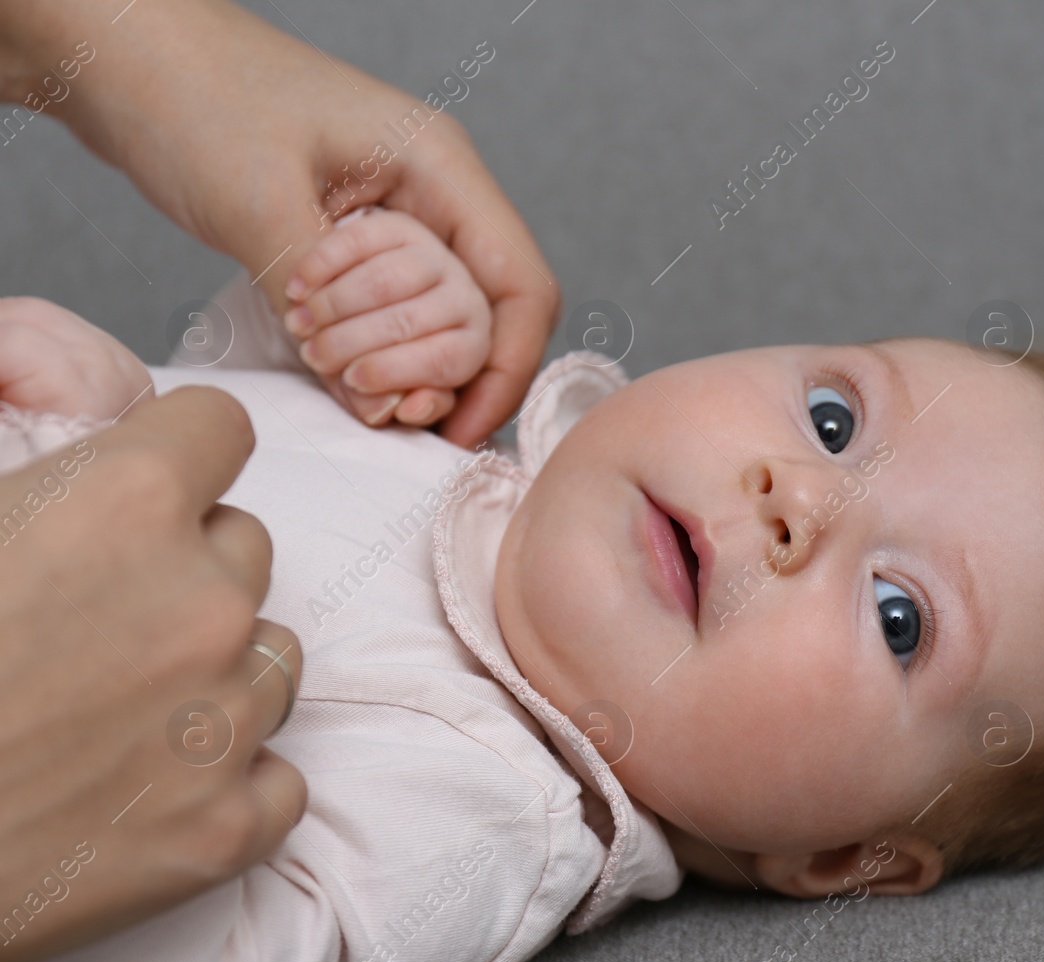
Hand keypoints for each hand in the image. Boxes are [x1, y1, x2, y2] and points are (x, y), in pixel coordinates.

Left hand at [0, 0, 559, 448]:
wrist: (121, 49)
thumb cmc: (191, 92)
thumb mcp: (256, 202)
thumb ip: (318, 304)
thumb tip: (372, 403)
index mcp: (441, 167)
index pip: (522, 286)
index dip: (507, 369)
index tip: (458, 429)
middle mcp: (436, 194)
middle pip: (490, 313)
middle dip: (441, 369)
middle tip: (374, 402)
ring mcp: (400, 217)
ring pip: (442, 319)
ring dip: (399, 362)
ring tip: (336, 376)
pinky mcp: (357, 241)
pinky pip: (393, 313)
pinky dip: (369, 349)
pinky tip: (331, 367)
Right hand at [0, 386, 305, 961]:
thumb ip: (23, 466)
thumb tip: (42, 421)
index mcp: (123, 503)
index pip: (218, 427)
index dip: (177, 452)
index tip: (145, 489)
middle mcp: (203, 602)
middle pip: (244, 546)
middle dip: (185, 567)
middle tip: (95, 621)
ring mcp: (226, 720)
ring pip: (272, 656)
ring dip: (216, 671)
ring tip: (112, 709)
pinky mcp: (229, 826)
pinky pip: (278, 775)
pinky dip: (227, 783)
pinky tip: (145, 791)